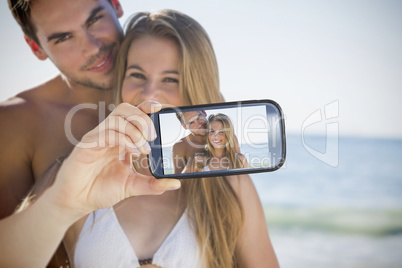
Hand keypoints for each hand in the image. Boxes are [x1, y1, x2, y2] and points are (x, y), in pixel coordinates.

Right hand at [48, 101, 180, 217]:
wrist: (77, 201)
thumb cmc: (101, 190)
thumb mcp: (132, 186)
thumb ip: (153, 184)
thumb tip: (176, 183)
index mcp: (121, 138)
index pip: (134, 114)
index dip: (147, 107)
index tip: (162, 109)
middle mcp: (110, 134)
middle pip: (126, 109)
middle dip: (143, 118)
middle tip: (153, 136)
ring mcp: (98, 137)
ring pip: (117, 118)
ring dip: (135, 130)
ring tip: (144, 149)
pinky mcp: (87, 145)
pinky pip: (107, 132)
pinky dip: (124, 139)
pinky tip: (133, 153)